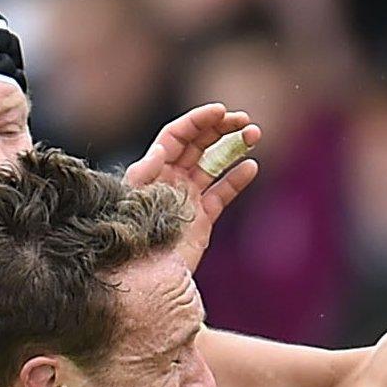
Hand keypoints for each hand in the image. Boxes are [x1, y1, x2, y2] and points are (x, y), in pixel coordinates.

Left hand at [124, 102, 261, 271]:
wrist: (143, 276)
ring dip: (234, 147)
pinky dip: (236, 179)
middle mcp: (171, 178)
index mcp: (153, 168)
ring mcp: (188, 196)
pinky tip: (251, 167)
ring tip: (254, 135)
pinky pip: (222, 193)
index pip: (177, 134)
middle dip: (221, 128)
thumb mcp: (132, 199)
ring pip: (214, 164)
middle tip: (244, 120)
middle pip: (198, 143)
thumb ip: (145, 173)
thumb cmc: (131, 234)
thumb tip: (158, 150)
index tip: (220, 111)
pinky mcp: (202, 217)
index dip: (198, 120)